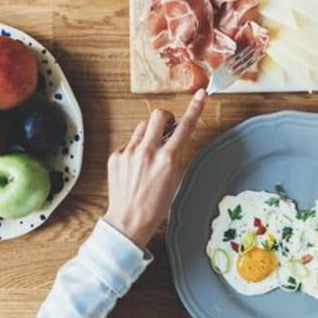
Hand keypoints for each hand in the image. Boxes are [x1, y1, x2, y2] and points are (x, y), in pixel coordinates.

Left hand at [102, 90, 205, 246]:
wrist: (128, 221)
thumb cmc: (154, 206)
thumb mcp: (175, 179)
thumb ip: (175, 154)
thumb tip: (175, 137)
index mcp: (167, 159)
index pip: (185, 126)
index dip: (195, 108)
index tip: (201, 96)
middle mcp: (148, 152)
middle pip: (158, 115)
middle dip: (165, 117)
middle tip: (167, 126)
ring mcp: (129, 153)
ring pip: (143, 126)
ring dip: (150, 133)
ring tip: (150, 151)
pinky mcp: (116, 156)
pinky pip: (129, 142)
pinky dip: (135, 148)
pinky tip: (136, 164)